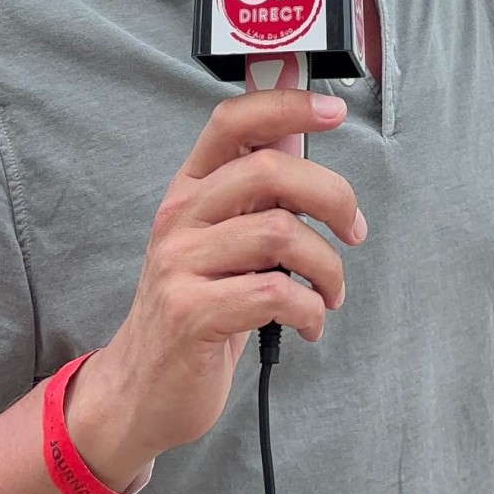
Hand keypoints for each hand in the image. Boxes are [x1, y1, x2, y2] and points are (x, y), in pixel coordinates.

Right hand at [66, 89, 365, 475]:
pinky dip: (310, 309)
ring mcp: (180, 264)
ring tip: (330, 292)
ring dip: (327, 266)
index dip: (285, 105)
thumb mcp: (220, 239)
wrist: (140, 388)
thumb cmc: (196, 305)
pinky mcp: (191, 314)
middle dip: (332, 196)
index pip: (232, 122)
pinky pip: (274, 294)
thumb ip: (256, 192)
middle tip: (353, 230)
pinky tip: (310, 322)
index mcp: (190, 188)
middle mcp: (180, 217)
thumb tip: (298, 131)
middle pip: (269, 171)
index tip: (333, 110)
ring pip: (280, 233)